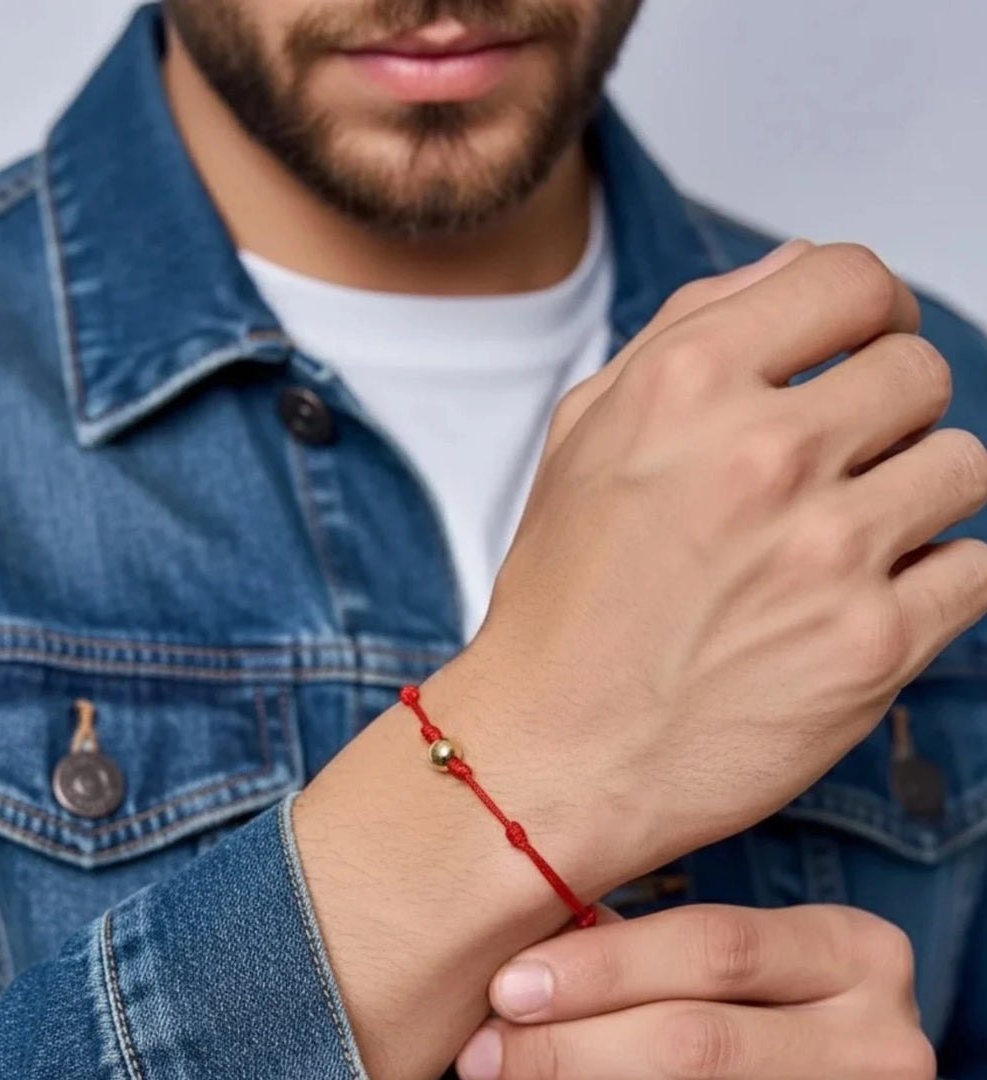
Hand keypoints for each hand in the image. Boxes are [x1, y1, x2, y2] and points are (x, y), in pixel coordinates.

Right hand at [294, 240, 978, 1079]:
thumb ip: (685, 330)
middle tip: (839, 463)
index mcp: (688, 384)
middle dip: (888, 411)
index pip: (850, 278)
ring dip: (914, 495)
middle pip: (919, 371)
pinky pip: (975, 568)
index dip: (871, 308)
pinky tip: (861, 599)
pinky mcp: (876, 643)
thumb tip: (789, 269)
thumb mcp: (584, 434)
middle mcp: (765, 453)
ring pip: (963, 466)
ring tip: (846, 539)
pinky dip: (932, 579)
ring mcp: (828, 549)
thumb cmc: (564, 601)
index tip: (865, 343)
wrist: (557, 746)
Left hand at [456, 903, 933, 1079]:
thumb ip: (649, 950)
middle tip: (485, 1050)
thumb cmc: (764, 996)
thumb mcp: (738, 960)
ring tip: (503, 1074)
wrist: (836, 1067)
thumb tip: (519, 961)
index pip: (714, 948)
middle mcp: (882, 1038)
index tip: (506, 985)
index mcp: (855, 951)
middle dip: (573, 1046)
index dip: (603, 968)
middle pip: (700, 1041)